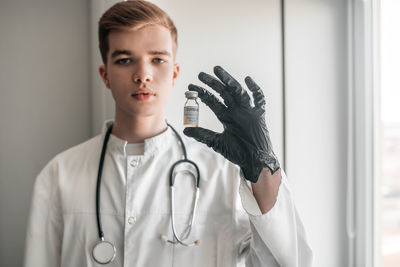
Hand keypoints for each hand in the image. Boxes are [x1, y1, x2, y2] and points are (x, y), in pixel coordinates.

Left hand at [183, 66, 279, 182]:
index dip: (202, 93)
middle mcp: (236, 111)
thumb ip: (203, 135)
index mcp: (226, 116)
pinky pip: (259, 98)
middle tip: (201, 75)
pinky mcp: (258, 114)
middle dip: (213, 83)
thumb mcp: (217, 142)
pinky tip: (247, 80)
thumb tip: (186, 131)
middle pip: (224, 92)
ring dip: (229, 80)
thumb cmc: (238, 152)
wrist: (254, 161)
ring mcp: (247, 111)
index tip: (190, 87)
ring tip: (218, 71)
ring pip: (238, 91)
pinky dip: (255, 88)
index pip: (212, 100)